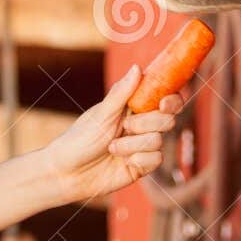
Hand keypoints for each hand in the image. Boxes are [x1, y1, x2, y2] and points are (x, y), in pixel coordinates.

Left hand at [43, 67, 186, 203]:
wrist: (68, 173)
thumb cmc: (80, 139)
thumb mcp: (101, 114)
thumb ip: (121, 93)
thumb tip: (137, 67)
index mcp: (133, 107)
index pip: (164, 98)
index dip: (172, 99)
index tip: (163, 104)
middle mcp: (142, 125)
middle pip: (168, 119)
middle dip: (146, 123)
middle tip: (125, 126)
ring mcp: (144, 146)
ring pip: (159, 140)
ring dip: (132, 144)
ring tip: (112, 148)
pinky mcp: (143, 166)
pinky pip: (156, 159)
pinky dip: (138, 159)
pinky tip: (122, 162)